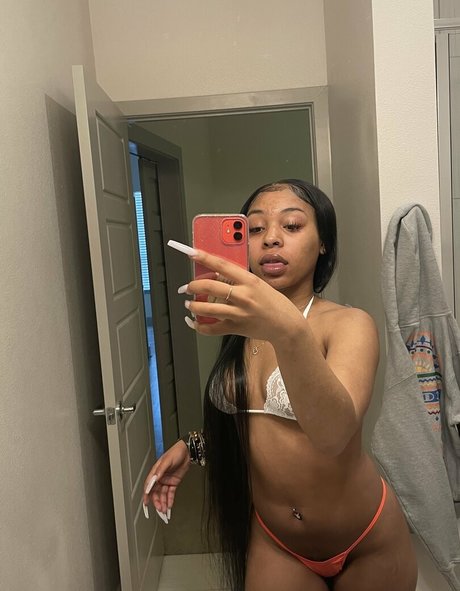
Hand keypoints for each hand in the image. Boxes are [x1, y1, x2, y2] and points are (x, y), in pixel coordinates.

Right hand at [142, 440, 189, 522]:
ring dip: (163, 503)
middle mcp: (160, 477)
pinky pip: (170, 493)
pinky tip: (169, 505)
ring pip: (163, 494)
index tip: (146, 503)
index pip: (149, 485)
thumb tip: (154, 479)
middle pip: (156, 492)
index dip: (146, 494)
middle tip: (159, 509)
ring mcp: (167, 480)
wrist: (187, 452)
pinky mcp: (174, 482)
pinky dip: (170, 500)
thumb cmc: (176, 452)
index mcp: (156, 472)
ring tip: (164, 510)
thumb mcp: (167, 461)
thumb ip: (160, 470)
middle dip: (157, 501)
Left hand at [182, 250, 301, 341]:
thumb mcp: (259, 285)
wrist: (286, 325)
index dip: (205, 258)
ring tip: (189, 304)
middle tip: (187, 287)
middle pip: (210, 286)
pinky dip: (200, 326)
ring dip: (193, 305)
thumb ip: (240, 280)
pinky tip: (195, 322)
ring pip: (207, 308)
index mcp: (249, 281)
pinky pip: (212, 328)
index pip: (222, 265)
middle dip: (193, 286)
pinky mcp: (237, 327)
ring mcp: (239, 313)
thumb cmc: (274, 303)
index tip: (192, 253)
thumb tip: (217, 275)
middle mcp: (243, 296)